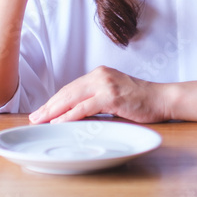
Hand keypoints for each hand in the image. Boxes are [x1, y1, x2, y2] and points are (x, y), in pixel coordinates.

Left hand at [28, 66, 170, 124]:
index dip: (54, 100)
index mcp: (98, 74)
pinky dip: (70, 115)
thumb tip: (74, 115)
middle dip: (49, 106)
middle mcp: (99, 75)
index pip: (70, 88)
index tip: (41, 111)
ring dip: (54, 111)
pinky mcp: (111, 96)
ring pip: (72, 98)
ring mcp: (105, 84)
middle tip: (34, 118)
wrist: (162, 98)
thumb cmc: (140, 101)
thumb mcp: (113, 97)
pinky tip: (59, 122)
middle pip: (67, 92)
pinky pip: (85, 107)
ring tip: (41, 121)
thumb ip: (95, 102)